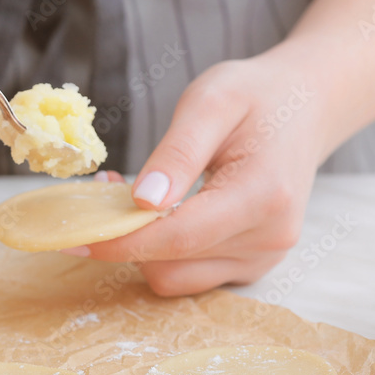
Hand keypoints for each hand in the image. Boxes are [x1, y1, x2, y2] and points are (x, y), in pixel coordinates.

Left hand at [66, 54, 327, 295]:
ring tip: (127, 196)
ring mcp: (263, 258)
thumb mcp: (211, 101)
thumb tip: (141, 201)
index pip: (177, 237)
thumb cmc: (255, 96)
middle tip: (101, 189)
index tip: (70, 234)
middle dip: (123, 238)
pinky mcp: (251, 265)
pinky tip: (155, 212)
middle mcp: (269, 240)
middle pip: (172, 266)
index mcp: (263, 196)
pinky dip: (161, 251)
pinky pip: (191, 273)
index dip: (118, 240)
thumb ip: (177, 152)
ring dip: (140, 247)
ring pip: (177, 278)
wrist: (304, 108)